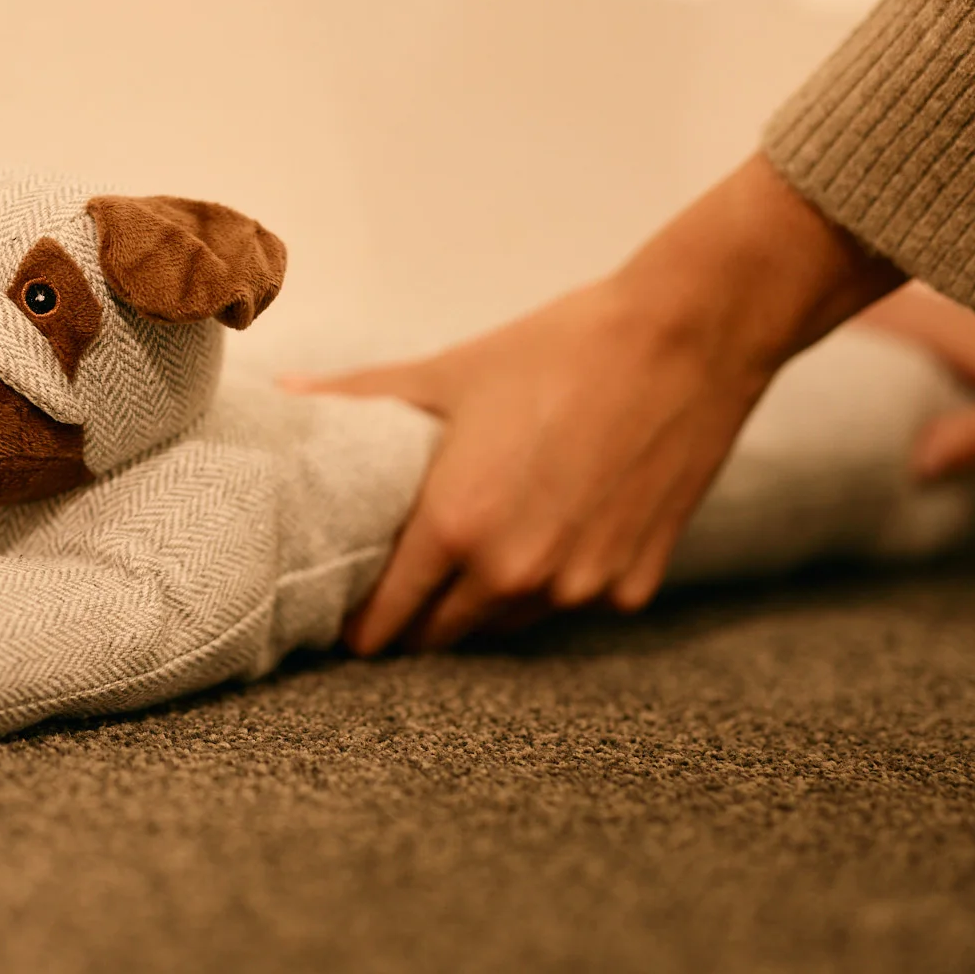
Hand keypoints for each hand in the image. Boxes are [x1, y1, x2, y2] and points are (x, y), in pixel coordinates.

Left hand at [289, 155, 901, 652]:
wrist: (686, 337)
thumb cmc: (559, 349)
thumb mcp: (449, 375)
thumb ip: (361, 398)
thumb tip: (288, 395)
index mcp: (457, 528)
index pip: (387, 619)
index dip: (360, 626)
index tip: (345, 621)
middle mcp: (517, 574)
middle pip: (442, 636)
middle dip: (415, 621)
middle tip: (397, 593)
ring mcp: (580, 587)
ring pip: (507, 624)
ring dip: (481, 605)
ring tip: (467, 562)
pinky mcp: (634, 584)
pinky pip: (572, 603)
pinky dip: (554, 583)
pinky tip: (549, 534)